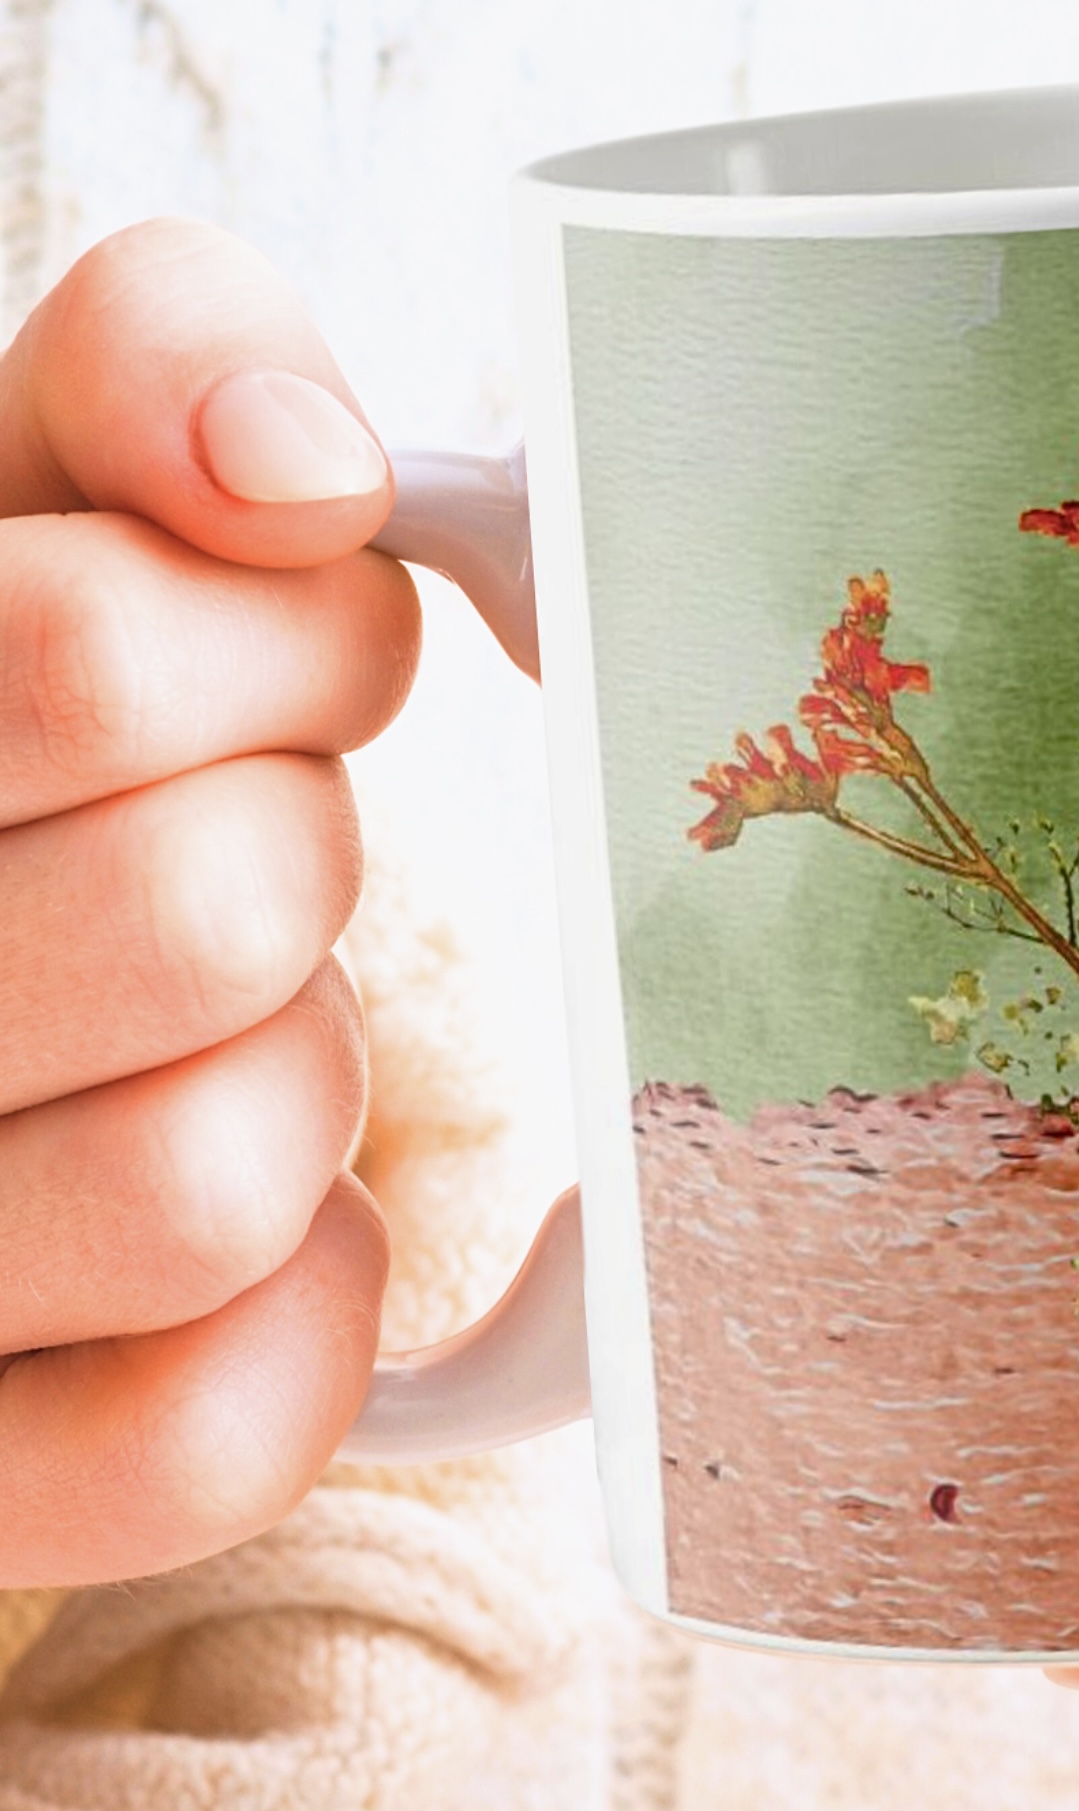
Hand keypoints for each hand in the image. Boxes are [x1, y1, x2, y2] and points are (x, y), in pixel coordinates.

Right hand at [0, 220, 419, 1586]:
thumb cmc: (11, 745)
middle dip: (304, 849)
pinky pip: (212, 1433)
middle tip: (243, 835)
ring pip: (220, 1179)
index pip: (84, 663)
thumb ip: (152, 378)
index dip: (303, 638)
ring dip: (299, 1081)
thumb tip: (302, 460)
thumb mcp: (27, 493)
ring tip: (205, 1037)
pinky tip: (255, 1229)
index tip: (315, 632)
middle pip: (220, 914)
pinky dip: (299, 1315)